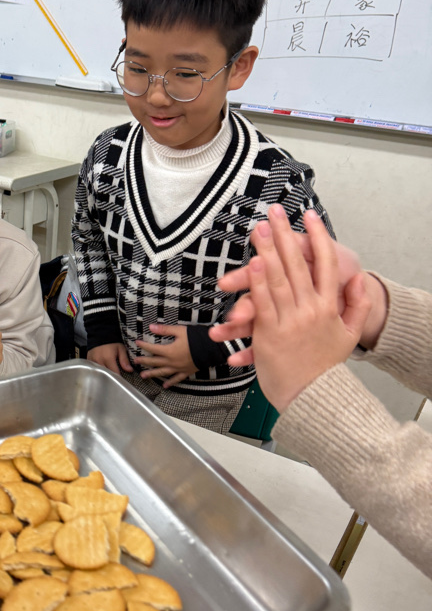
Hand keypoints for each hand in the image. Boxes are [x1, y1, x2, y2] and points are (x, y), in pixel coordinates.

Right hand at [88, 343, 133, 375]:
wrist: (100, 333)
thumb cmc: (112, 342)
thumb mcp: (121, 349)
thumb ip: (124, 360)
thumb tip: (130, 370)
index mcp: (108, 358)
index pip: (114, 373)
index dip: (119, 377)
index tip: (122, 379)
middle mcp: (99, 361)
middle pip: (106, 374)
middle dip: (111, 376)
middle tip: (116, 377)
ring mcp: (92, 361)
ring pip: (99, 372)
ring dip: (104, 374)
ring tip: (109, 374)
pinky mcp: (88, 360)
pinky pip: (94, 369)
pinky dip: (98, 370)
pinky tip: (102, 370)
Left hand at [134, 325, 196, 387]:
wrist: (212, 349)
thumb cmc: (196, 338)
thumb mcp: (180, 331)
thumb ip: (165, 330)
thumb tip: (151, 327)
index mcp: (169, 351)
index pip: (152, 348)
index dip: (144, 345)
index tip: (136, 343)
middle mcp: (171, 361)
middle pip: (155, 362)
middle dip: (144, 361)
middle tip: (135, 361)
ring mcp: (178, 368)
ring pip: (162, 372)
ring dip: (152, 374)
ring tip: (143, 376)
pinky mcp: (186, 372)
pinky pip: (176, 379)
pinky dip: (170, 382)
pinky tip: (165, 386)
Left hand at [227, 207, 373, 410]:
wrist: (313, 397)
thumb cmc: (326, 367)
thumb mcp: (350, 335)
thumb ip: (357, 305)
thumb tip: (358, 281)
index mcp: (329, 306)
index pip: (326, 263)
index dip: (318, 236)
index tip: (309, 216)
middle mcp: (310, 309)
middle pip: (296, 264)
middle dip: (284, 236)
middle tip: (274, 214)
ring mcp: (290, 321)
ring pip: (277, 279)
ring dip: (267, 251)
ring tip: (258, 230)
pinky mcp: (270, 334)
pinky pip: (262, 303)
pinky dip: (256, 283)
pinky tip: (251, 264)